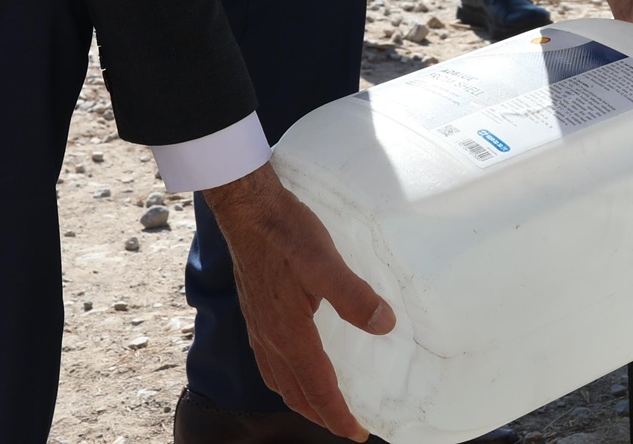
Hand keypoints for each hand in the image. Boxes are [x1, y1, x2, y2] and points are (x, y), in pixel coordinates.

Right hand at [204, 163, 394, 438]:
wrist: (247, 210)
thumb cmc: (286, 232)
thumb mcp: (325, 260)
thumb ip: (353, 296)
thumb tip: (385, 325)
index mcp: (290, 334)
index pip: (317, 388)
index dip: (338, 415)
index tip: (359, 433)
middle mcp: (271, 339)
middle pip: (296, 393)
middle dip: (321, 415)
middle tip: (347, 426)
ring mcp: (259, 327)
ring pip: (279, 380)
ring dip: (302, 400)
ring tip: (323, 406)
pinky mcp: (255, 313)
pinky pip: (268, 363)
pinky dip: (285, 379)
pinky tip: (293, 367)